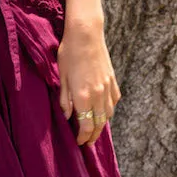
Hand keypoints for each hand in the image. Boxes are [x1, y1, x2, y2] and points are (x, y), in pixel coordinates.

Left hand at [57, 16, 119, 145]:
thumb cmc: (69, 53)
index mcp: (84, 96)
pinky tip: (103, 110)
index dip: (83, 137)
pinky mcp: (113, 80)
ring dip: (101, 124)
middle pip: (99, 123)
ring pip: (108, 114)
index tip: (78, 143)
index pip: (86, 126)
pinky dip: (109, 109)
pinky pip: (114, 101)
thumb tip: (66, 116)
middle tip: (87, 143)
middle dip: (93, 136)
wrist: (86, 34)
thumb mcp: (62, 77)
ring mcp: (108, 87)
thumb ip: (65, 99)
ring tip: (94, 129)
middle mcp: (99, 94)